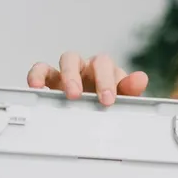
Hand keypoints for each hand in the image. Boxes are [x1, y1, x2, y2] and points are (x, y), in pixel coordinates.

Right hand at [26, 52, 148, 105]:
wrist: (86, 118)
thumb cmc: (103, 106)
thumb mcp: (119, 102)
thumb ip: (129, 91)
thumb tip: (141, 79)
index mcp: (108, 73)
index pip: (109, 68)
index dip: (108, 81)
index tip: (108, 100)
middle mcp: (90, 68)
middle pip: (94, 61)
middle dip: (95, 79)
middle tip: (97, 100)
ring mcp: (70, 72)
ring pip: (69, 59)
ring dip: (70, 75)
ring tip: (71, 94)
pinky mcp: (50, 79)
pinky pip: (42, 69)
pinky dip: (37, 74)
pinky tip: (36, 86)